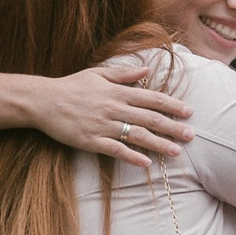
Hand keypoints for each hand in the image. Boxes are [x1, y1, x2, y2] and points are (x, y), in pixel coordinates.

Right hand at [30, 62, 193, 167]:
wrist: (43, 101)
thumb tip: (147, 70)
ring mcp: (103, 126)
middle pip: (149, 118)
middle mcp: (114, 108)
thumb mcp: (98, 74)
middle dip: (173, 127)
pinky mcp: (91, 141)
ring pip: (137, 136)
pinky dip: (132, 157)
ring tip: (177, 151)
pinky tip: (147, 164)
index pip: (151, 98)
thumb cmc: (71, 86)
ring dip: (159, 144)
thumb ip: (124, 74)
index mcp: (117, 92)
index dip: (172, 105)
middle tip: (192, 135)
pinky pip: (116, 150)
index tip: (188, 112)